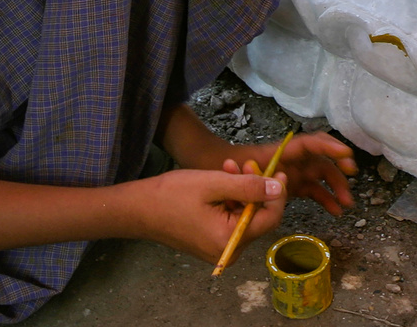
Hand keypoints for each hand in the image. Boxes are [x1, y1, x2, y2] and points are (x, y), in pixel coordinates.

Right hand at [130, 167, 286, 262]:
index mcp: (229, 241)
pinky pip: (230, 220)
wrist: (138, 208)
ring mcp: (219, 249)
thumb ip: (249, 187)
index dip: (277, 194)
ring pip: (243, 216)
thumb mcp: (214, 184)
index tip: (277, 172)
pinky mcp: (210, 242)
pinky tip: (222, 180)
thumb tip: (278, 188)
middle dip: (255, 188)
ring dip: (241, 190)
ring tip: (229, 167)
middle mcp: (228, 251)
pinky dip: (230, 200)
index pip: (269, 219)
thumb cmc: (171, 195)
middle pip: (257, 218)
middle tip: (247, 164)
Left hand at [224, 133, 357, 215]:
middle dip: (338, 172)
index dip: (330, 146)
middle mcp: (291, 160)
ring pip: (321, 177)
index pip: (310, 144)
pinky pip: (312, 190)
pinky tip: (335, 211)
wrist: (214, 170)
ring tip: (347, 204)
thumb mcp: (237, 173)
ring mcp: (292, 172)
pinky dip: (325, 199)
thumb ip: (253, 181)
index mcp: (281, 153)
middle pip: (321, 161)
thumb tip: (276, 187)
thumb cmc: (224, 167)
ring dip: (335, 188)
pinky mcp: (290, 185)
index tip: (346, 154)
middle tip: (349, 186)